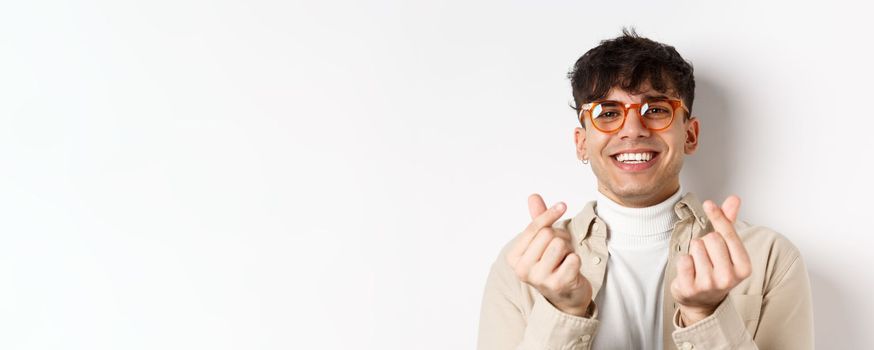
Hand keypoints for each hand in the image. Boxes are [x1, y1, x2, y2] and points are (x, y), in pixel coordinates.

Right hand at [506, 194, 592, 316]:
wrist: (566, 296)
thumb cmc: (553, 265)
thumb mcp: (542, 243)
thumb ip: (538, 221)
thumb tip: (533, 196)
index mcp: (514, 258)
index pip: (534, 227)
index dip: (549, 214)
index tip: (562, 205)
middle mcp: (522, 270)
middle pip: (548, 234)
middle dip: (560, 237)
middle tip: (561, 250)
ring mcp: (539, 279)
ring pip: (561, 244)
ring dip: (568, 249)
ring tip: (564, 260)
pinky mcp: (558, 285)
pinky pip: (573, 258)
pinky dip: (576, 261)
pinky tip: (570, 270)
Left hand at [670, 195, 751, 324]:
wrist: (702, 301)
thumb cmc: (716, 269)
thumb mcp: (727, 249)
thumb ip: (729, 223)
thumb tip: (734, 199)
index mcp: (744, 266)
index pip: (728, 233)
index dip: (717, 216)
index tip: (709, 204)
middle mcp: (729, 277)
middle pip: (711, 238)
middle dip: (705, 240)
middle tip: (706, 254)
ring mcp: (709, 284)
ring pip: (696, 246)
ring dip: (694, 251)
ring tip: (698, 263)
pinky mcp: (690, 288)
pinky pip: (683, 259)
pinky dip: (683, 260)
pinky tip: (689, 270)